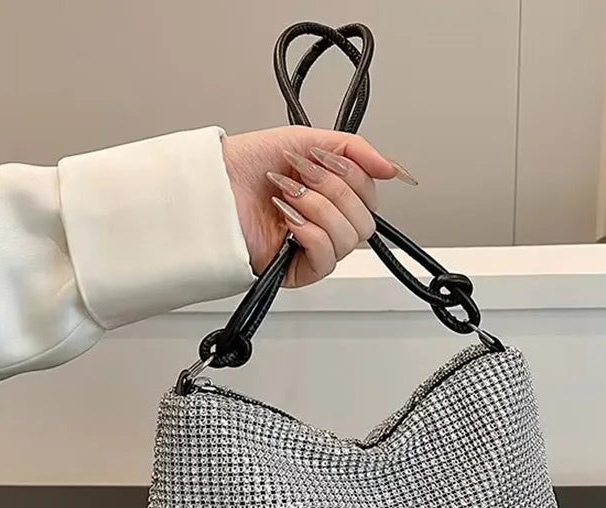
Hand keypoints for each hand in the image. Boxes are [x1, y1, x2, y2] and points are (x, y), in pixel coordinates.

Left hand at [221, 126, 416, 287]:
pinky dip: (310, 233)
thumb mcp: (307, 140)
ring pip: (349, 238)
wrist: (212, 184)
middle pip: (366, 220)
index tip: (322, 158)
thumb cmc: (247, 166)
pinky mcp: (298, 271)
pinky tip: (288, 218)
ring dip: (319, 208)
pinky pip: (327, 259)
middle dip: (334, 190)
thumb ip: (356, 150)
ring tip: (289, 196)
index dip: (353, 175)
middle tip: (302, 175)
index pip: (371, 197)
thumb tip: (392, 169)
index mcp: (333, 195)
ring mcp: (313, 248)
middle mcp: (326, 223)